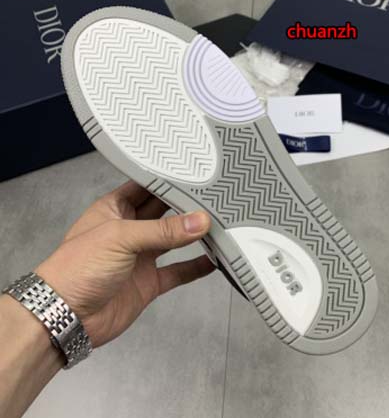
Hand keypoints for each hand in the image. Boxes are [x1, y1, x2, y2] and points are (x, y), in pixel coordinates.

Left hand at [36, 181, 213, 347]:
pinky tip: (213, 261)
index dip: (169, 182)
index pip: (147, 187)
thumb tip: (198, 221)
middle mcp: (129, 231)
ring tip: (218, 226)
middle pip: (164, 213)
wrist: (64, 317)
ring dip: (193, 235)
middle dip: (186, 206)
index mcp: (115, 209)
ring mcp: (140, 257)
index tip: (195, 177)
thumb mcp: (120, 238)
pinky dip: (195, 267)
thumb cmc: (76, 269)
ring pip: (174, 241)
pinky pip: (178, 271)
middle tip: (213, 200)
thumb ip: (162, 231)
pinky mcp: (148, 282)